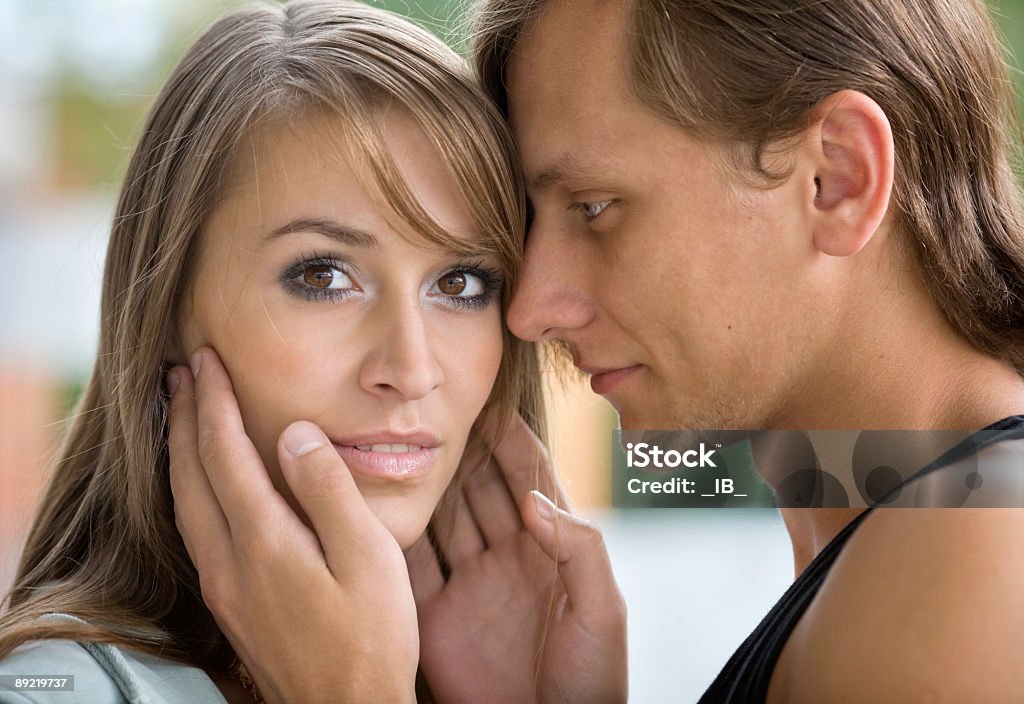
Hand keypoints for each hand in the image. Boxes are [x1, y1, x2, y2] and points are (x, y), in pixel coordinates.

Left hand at [167, 347, 417, 703]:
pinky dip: (189, 487)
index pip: (223, 452)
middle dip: (184, 416)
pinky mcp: (230, 603)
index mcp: (264, 540)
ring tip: (181, 414)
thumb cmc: (371, 636)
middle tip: (180, 372)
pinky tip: (201, 484)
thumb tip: (293, 432)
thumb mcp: (368, 556)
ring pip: (184, 502)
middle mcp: (229, 560)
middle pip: (189, 474)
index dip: (212, 401)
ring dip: (179, 451)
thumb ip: (328, 490)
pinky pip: (194, 528)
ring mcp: (224, 585)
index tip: (204, 359)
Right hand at [408, 414, 627, 703]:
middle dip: (458, 447)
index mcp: (552, 547)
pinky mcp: (437, 615)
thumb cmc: (593, 681)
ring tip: (393, 443)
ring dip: (422, 482)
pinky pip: (412, 566)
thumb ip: (580, 549)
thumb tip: (534, 501)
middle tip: (428, 410)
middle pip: (479, 486)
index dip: (509, 437)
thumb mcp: (602, 611)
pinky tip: (376, 504)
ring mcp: (470, 583)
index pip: (530, 476)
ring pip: (442, 517)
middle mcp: (508, 555)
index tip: (484, 400)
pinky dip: (394, 536)